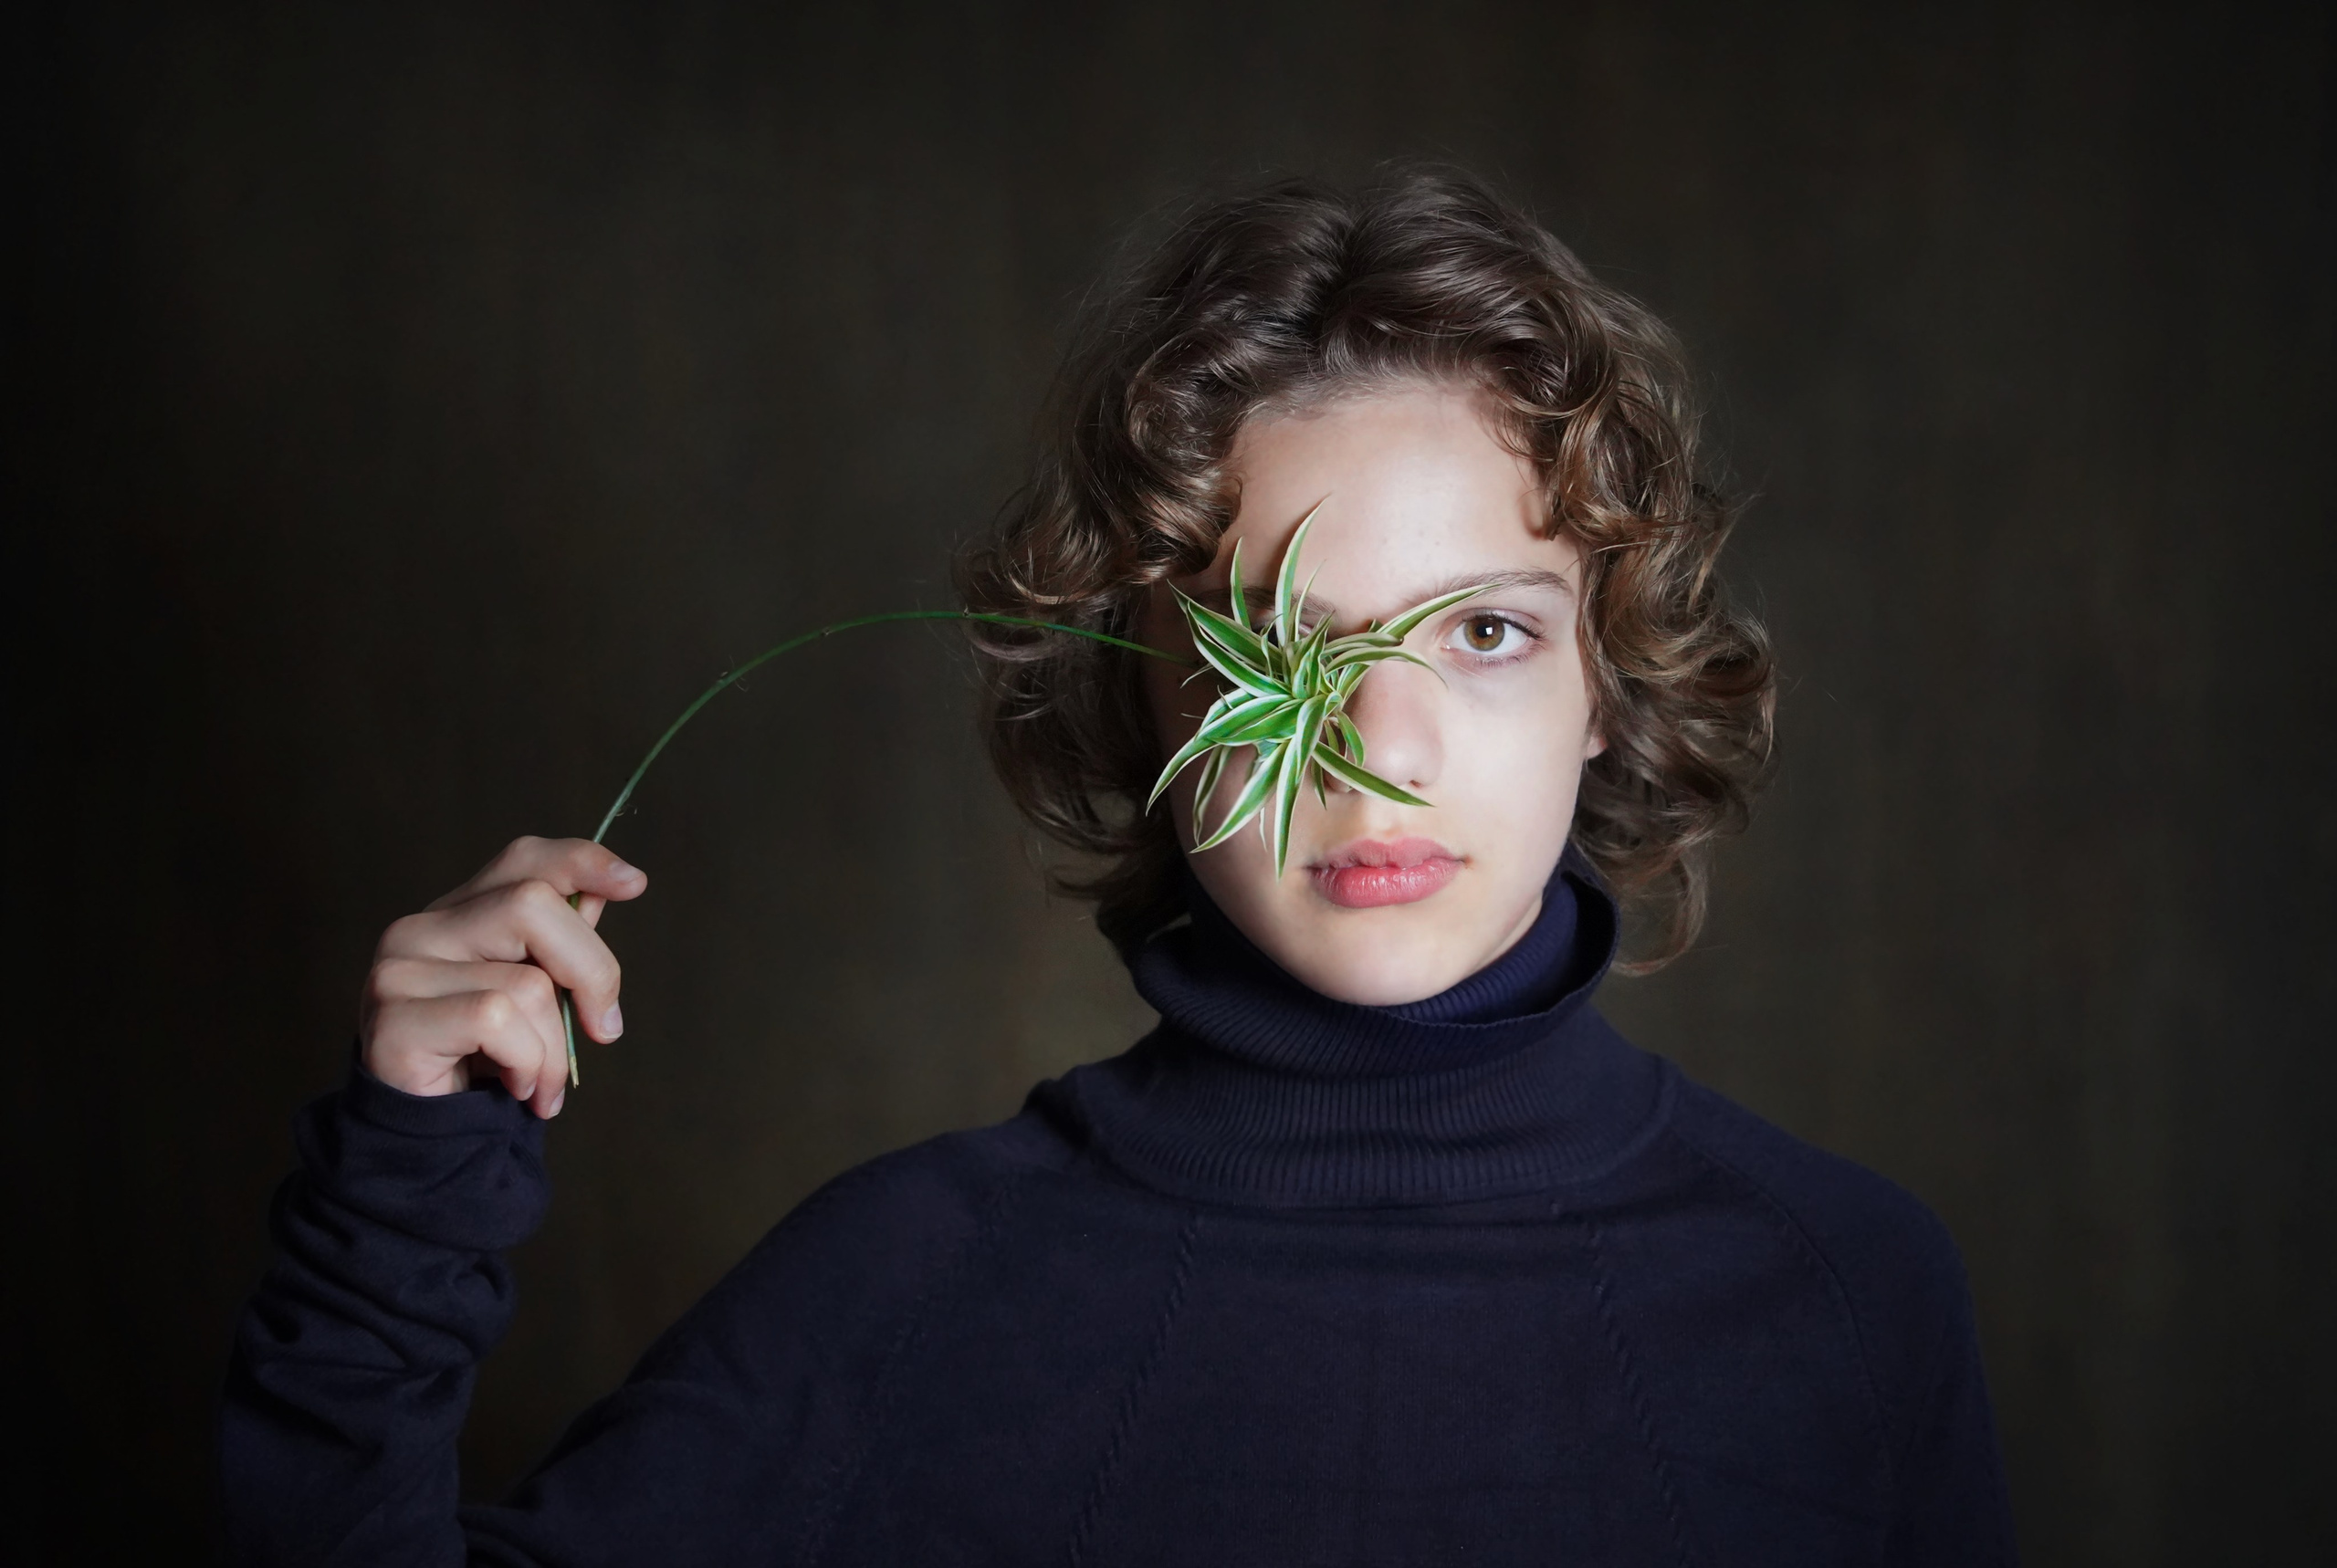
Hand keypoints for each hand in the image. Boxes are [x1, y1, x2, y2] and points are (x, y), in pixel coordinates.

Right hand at [360, 837, 646, 1117]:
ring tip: (541, 1082)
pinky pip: (497, 1021)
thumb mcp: (533, 999)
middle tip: (604, 1030)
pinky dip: (527, 1063)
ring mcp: (400, 969)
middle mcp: (419, 928)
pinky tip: (516, 1087)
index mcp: (457, 915)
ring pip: (526, 981)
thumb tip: (603, 891)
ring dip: (556, 1049)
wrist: (426, 1139)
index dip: (582, 862)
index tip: (636, 884)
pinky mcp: (394, 1018)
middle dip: (592, 972)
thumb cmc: (482, 1064)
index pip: (523, 861)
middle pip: (534, 904)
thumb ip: (559, 945)